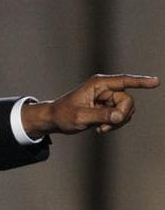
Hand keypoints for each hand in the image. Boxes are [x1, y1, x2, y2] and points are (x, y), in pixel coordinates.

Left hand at [21, 74, 159, 136]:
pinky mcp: (107, 107)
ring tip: (100, 127)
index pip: (124, 81)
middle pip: (128, 101)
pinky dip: (114, 124)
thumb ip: (101, 116)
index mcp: (98, 84)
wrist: (54, 120)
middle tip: (105, 126)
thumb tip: (120, 116)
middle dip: (120, 116)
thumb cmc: (63, 115)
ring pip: (126, 110)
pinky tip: (100, 128)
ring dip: (117, 122)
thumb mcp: (81, 117)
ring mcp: (107, 98)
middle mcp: (105, 88)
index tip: (156, 82)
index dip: (141, 82)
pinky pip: (121, 116)